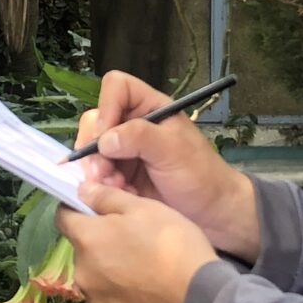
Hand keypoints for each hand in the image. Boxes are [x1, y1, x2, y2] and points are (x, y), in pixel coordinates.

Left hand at [58, 180, 218, 302]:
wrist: (199, 300)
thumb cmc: (171, 244)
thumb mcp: (144, 208)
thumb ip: (106, 197)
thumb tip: (81, 190)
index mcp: (86, 240)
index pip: (64, 217)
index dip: (78, 208)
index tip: (97, 207)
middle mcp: (82, 273)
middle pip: (83, 248)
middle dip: (100, 240)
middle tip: (134, 236)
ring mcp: (96, 301)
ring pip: (96, 274)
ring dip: (110, 267)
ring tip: (143, 265)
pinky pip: (110, 298)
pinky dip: (122, 291)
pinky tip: (147, 288)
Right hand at [75, 70, 259, 260]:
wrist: (211, 214)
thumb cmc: (200, 175)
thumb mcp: (173, 150)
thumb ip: (139, 137)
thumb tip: (104, 140)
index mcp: (151, 108)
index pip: (117, 87)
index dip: (107, 106)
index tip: (106, 138)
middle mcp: (133, 125)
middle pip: (96, 121)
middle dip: (94, 148)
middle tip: (103, 174)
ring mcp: (125, 151)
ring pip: (92, 151)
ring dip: (97, 171)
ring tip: (117, 188)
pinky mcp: (120, 176)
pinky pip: (97, 175)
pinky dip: (102, 186)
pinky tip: (121, 196)